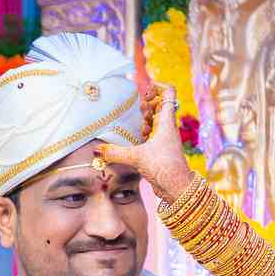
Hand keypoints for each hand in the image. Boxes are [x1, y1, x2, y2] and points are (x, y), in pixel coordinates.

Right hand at [97, 83, 195, 202]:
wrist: (177, 187)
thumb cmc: (164, 168)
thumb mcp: (137, 157)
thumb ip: (116, 153)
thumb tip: (97, 151)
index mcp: (166, 121)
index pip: (169, 93)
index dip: (157, 88)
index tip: (144, 94)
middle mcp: (168, 126)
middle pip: (161, 104)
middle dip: (148, 104)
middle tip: (140, 112)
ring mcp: (166, 137)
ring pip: (157, 119)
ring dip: (147, 119)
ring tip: (140, 127)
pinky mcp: (162, 149)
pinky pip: (155, 133)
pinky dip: (146, 132)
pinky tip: (140, 139)